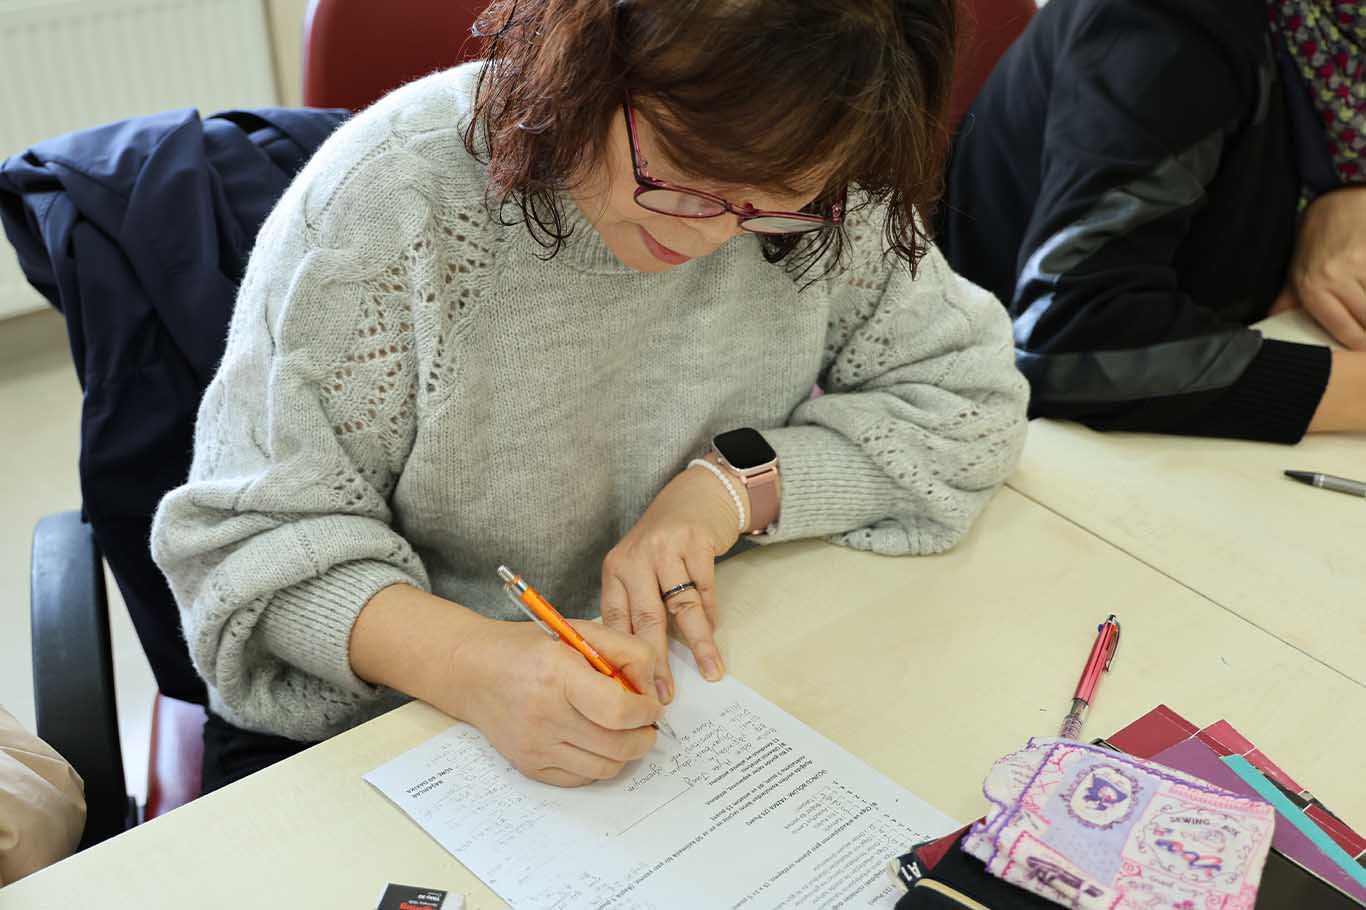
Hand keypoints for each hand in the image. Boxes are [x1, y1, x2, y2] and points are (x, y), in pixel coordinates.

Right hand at [452, 618, 662, 785]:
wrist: (472, 671)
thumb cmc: (529, 648)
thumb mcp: (579, 631)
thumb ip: (626, 651)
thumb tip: (653, 689)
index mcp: (558, 674)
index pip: (618, 710)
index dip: (646, 712)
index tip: (651, 705)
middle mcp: (545, 715)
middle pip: (618, 745)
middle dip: (645, 736)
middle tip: (645, 722)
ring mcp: (536, 746)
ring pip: (605, 768)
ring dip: (625, 752)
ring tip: (622, 731)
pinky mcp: (530, 766)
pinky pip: (582, 779)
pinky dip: (599, 764)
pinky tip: (595, 741)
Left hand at [600, 460, 746, 702]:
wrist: (695, 496)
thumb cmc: (663, 542)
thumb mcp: (638, 568)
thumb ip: (637, 605)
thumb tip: (642, 662)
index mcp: (615, 570)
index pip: (615, 621)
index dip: (625, 659)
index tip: (634, 690)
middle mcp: (635, 559)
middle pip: (646, 620)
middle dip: (656, 663)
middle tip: (665, 695)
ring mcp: (665, 549)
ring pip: (681, 608)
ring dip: (698, 643)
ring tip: (710, 670)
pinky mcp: (695, 543)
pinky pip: (705, 590)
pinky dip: (711, 614)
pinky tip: (714, 630)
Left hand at [1277, 186, 1365, 349]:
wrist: (1340, 202)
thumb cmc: (1317, 241)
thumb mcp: (1297, 272)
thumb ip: (1289, 302)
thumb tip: (1275, 326)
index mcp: (1312, 288)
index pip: (1347, 331)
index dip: (1361, 343)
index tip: (1365, 347)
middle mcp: (1336, 277)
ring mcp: (1362, 263)